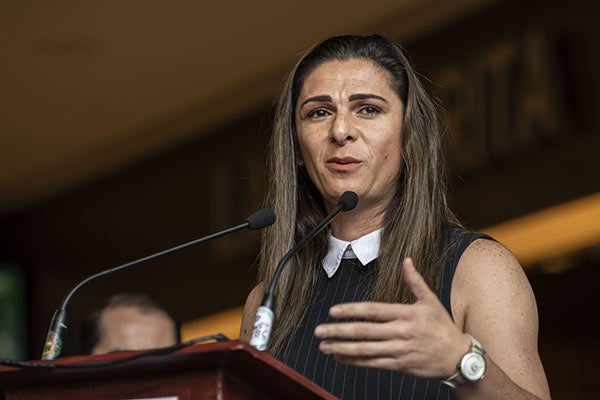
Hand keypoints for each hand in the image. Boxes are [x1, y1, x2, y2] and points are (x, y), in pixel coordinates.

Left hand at [314, 258, 469, 377]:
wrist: (457, 357)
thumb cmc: (443, 327)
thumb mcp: (431, 301)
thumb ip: (415, 281)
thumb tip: (407, 260)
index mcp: (406, 314)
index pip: (374, 311)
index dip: (352, 311)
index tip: (334, 311)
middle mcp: (401, 332)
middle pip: (365, 331)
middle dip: (340, 331)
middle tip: (320, 330)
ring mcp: (399, 350)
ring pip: (366, 350)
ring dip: (342, 348)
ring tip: (324, 345)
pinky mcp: (399, 365)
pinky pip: (373, 363)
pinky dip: (354, 361)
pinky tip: (340, 357)